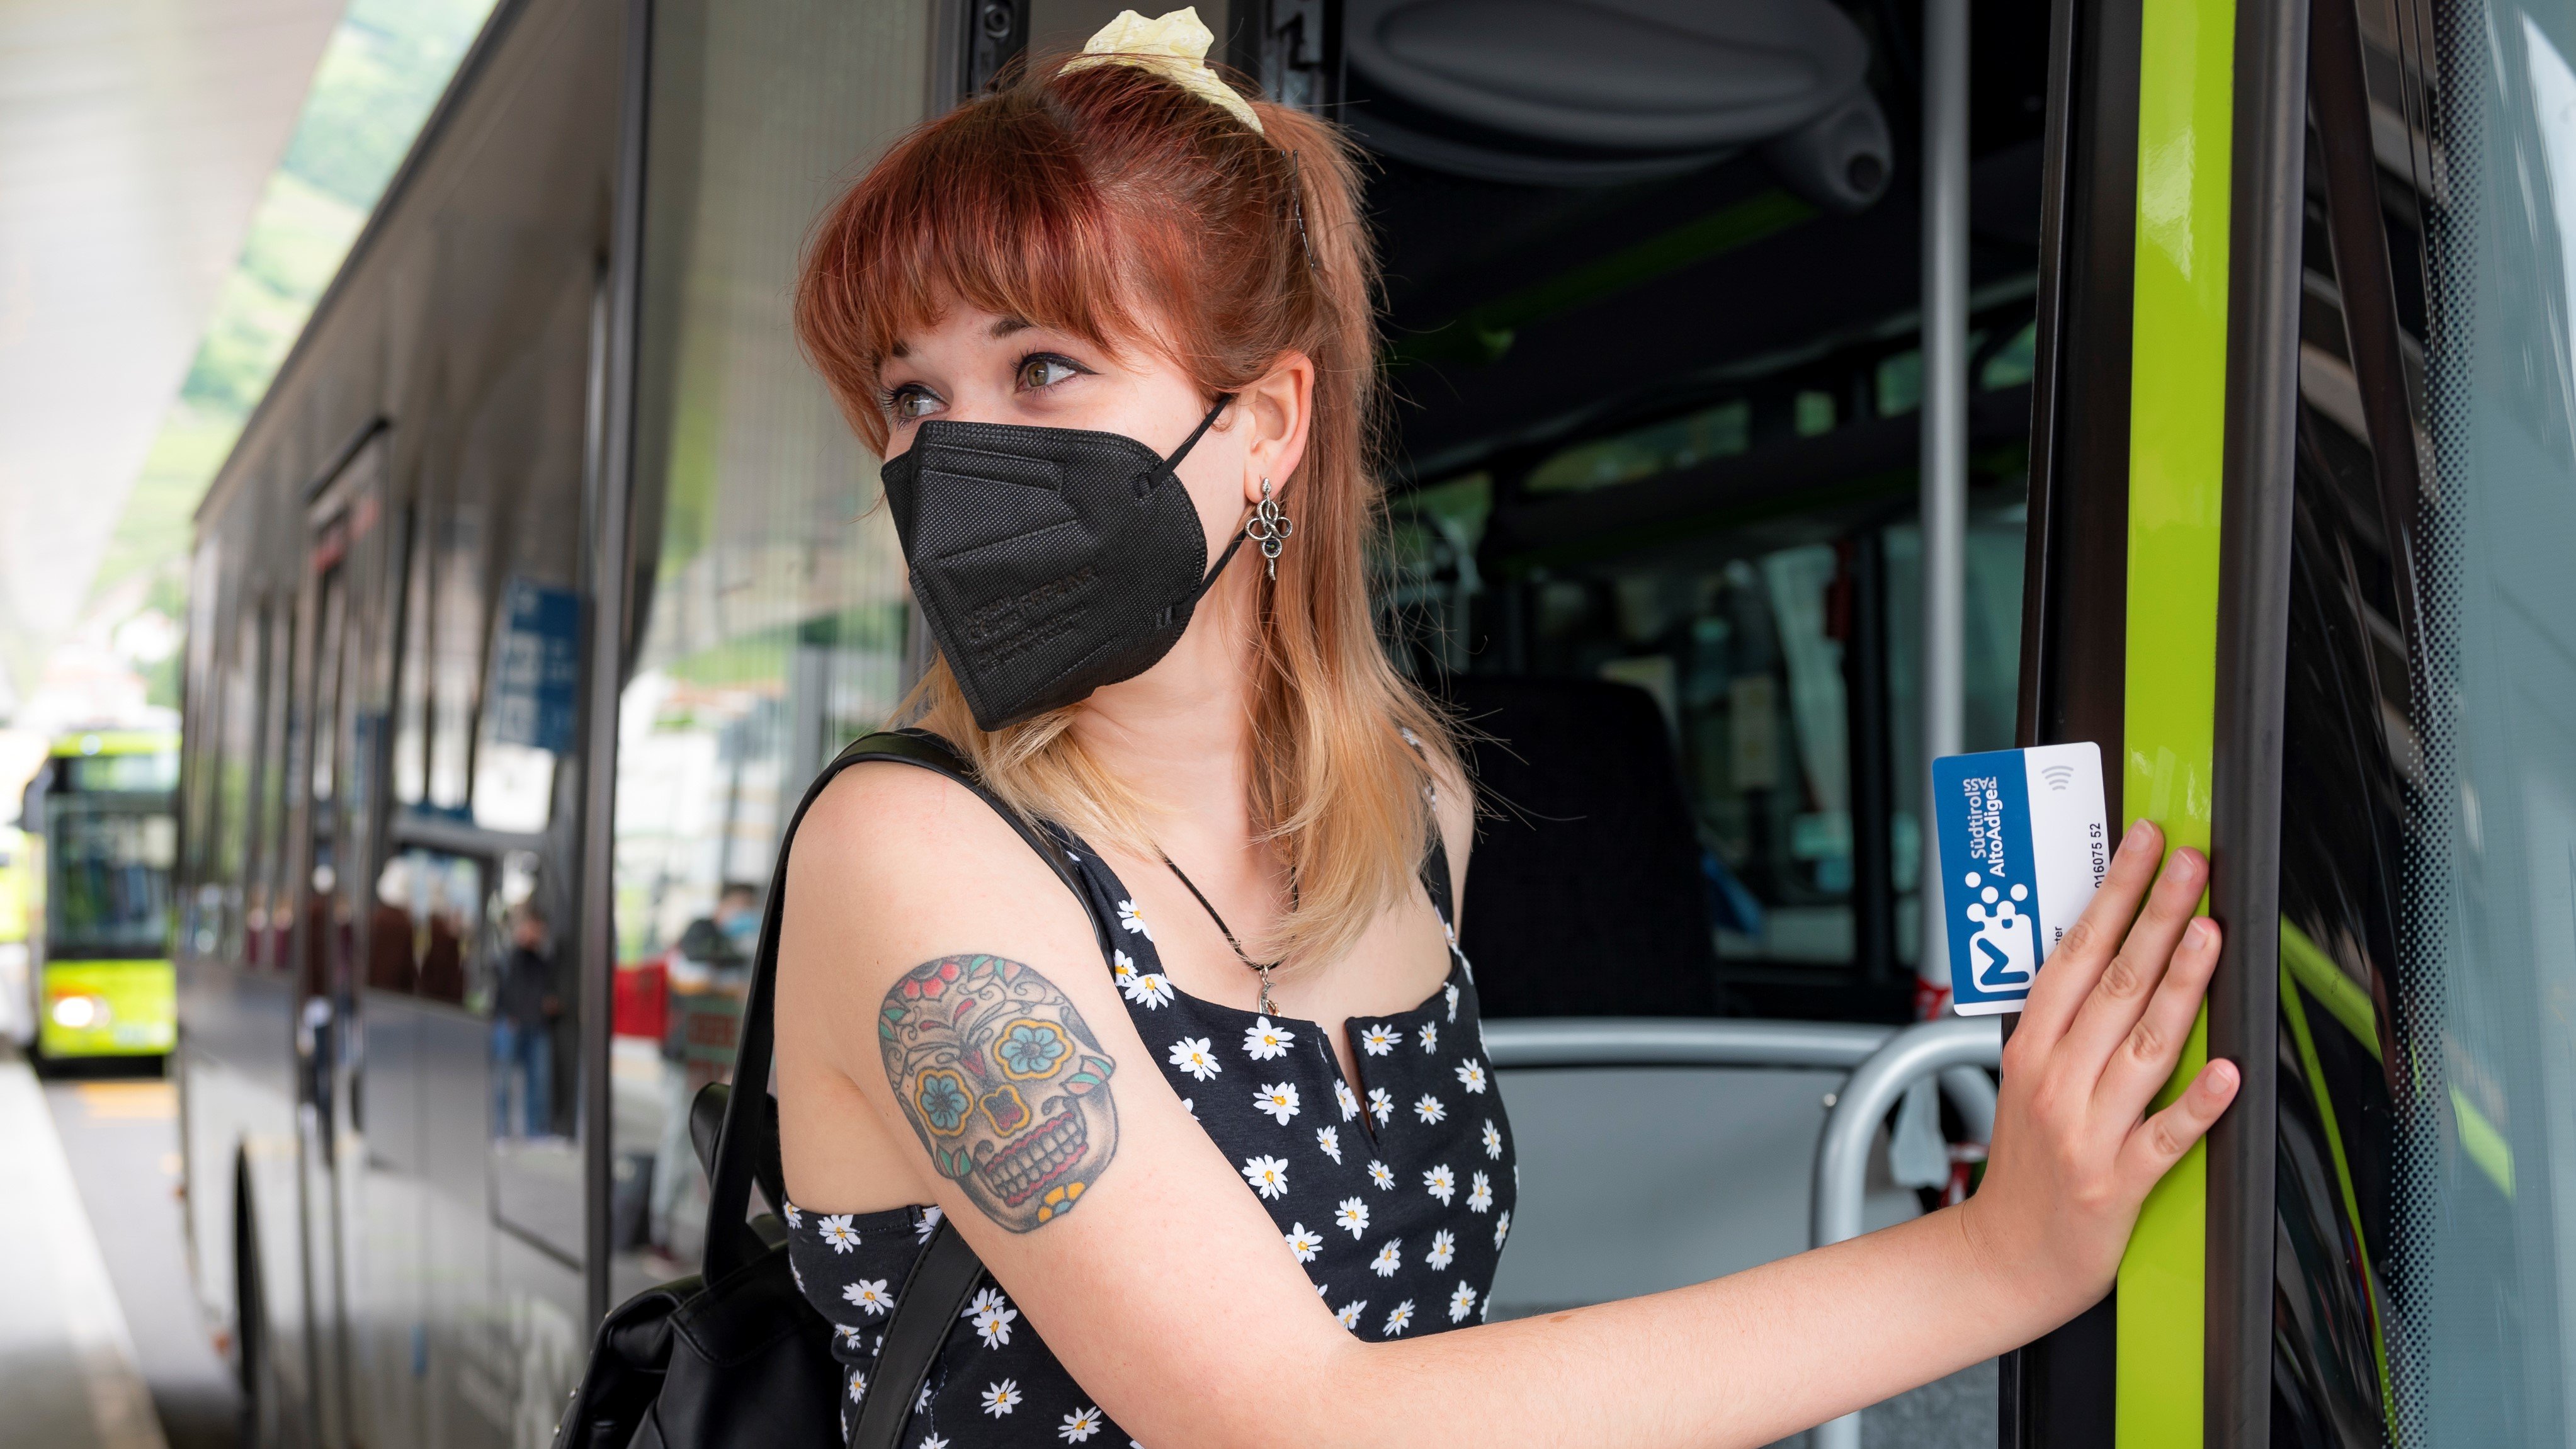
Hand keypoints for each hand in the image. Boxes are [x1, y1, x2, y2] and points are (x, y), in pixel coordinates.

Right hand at [1957, 819, 2240, 1321]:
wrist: (2004, 1258)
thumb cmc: (2025, 1167)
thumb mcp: (2024, 1079)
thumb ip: (2064, 1022)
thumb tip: (2109, 953)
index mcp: (2031, 1048)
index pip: (2076, 953)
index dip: (2113, 893)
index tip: (2145, 845)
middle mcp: (2056, 1080)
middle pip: (2115, 983)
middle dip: (2156, 914)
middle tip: (2192, 864)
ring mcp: (2087, 1130)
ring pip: (2142, 1045)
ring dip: (2180, 985)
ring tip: (2211, 933)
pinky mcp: (2117, 1183)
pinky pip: (2164, 1137)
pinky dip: (2195, 1105)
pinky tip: (2225, 1073)